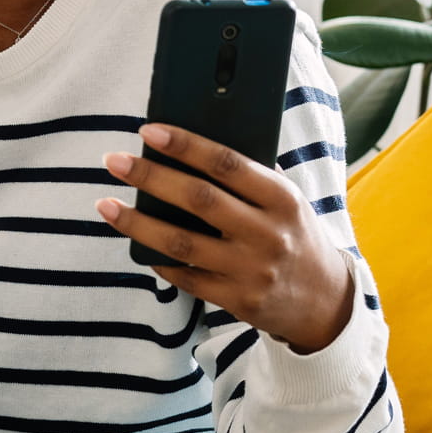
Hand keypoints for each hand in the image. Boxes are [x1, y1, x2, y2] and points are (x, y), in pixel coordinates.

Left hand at [98, 123, 353, 353]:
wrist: (327, 302)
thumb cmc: (292, 233)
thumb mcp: (286, 199)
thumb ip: (249, 174)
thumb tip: (189, 139)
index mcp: (282, 198)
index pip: (227, 163)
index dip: (185, 145)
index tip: (147, 130)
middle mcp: (267, 234)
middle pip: (198, 199)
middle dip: (150, 177)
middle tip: (113, 161)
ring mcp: (251, 271)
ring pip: (182, 243)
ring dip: (136, 222)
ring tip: (104, 204)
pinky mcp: (237, 300)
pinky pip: (185, 277)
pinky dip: (156, 258)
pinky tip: (134, 242)